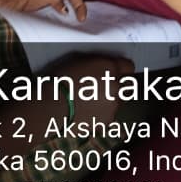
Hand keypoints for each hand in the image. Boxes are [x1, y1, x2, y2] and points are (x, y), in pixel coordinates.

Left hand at [0, 0, 86, 20]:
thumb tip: (65, 7)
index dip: (78, 3)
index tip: (82, 18)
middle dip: (74, 9)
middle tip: (81, 24)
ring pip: (54, 6)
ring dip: (62, 16)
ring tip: (70, 28)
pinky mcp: (26, 5)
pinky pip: (42, 13)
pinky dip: (50, 19)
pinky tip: (54, 27)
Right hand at [2, 54, 134, 143]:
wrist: (51, 106)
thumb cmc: (59, 78)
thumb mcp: (78, 60)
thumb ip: (97, 62)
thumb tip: (105, 65)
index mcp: (110, 68)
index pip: (129, 66)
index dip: (121, 69)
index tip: (114, 71)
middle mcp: (117, 86)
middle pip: (128, 85)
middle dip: (120, 85)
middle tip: (104, 86)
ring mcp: (114, 106)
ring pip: (119, 101)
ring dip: (110, 100)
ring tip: (89, 102)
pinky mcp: (107, 121)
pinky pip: (109, 115)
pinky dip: (101, 113)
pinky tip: (86, 112)